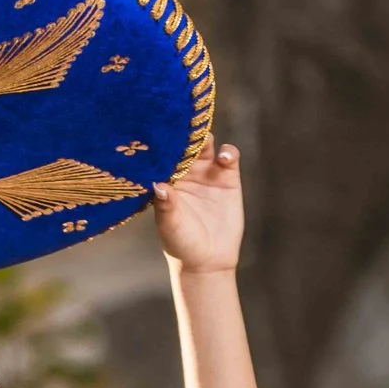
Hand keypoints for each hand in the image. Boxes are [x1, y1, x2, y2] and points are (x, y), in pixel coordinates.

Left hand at [152, 141, 243, 272]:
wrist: (208, 259)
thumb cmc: (181, 243)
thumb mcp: (170, 225)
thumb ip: (165, 206)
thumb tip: (159, 185)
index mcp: (165, 180)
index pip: (161, 156)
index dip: (160, 145)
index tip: (158, 134)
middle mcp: (184, 173)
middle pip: (183, 145)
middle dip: (182, 135)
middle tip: (183, 128)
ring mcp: (206, 173)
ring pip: (205, 145)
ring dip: (204, 139)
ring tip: (204, 141)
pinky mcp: (228, 178)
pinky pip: (229, 157)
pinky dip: (228, 152)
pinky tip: (224, 157)